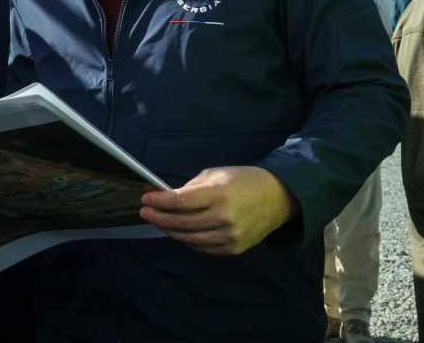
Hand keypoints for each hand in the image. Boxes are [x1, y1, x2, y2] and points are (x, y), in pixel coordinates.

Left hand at [139, 166, 297, 255]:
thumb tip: (166, 195)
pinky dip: (189, 240)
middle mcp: (223, 218)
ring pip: (189, 239)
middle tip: (145, 212)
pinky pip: (203, 248)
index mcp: (218, 194)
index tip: (146, 198)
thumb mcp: (217, 174)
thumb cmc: (244, 180)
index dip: (159, 201)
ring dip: (170, 230)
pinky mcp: (233, 249)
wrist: (278, 198)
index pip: (180, 201)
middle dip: (159, 217)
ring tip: (159, 222)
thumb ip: (191, 187)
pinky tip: (180, 232)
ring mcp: (229, 236)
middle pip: (181, 222)